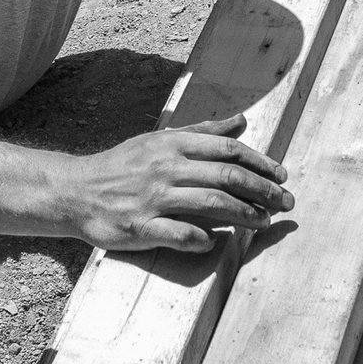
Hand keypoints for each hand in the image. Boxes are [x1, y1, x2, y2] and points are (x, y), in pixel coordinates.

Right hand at [61, 113, 293, 253]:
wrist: (76, 191)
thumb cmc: (124, 165)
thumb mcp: (161, 140)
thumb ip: (203, 132)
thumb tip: (241, 120)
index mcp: (173, 144)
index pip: (229, 150)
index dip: (261, 163)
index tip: (282, 177)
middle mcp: (166, 167)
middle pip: (227, 175)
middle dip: (263, 190)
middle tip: (286, 203)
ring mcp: (154, 198)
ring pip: (211, 203)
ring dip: (244, 215)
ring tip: (265, 223)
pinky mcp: (141, 227)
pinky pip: (180, 234)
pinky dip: (202, 239)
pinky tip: (216, 243)